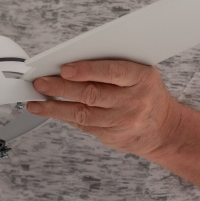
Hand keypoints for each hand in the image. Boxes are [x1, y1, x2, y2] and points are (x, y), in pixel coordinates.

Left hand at [27, 60, 179, 157]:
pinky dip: (64, 117)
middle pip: (92, 94)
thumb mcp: (140, 72)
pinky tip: (50, 111)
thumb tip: (72, 63)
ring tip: (36, 101)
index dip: (86, 70)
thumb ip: (112, 65)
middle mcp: (133, 101)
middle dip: (61, 88)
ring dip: (55, 108)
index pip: (112, 72)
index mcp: (141, 78)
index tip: (64, 69)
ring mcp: (122, 122)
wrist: (164, 129)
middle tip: (40, 83)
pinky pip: (84, 126)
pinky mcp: (112, 137)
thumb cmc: (146, 93)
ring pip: (83, 114)